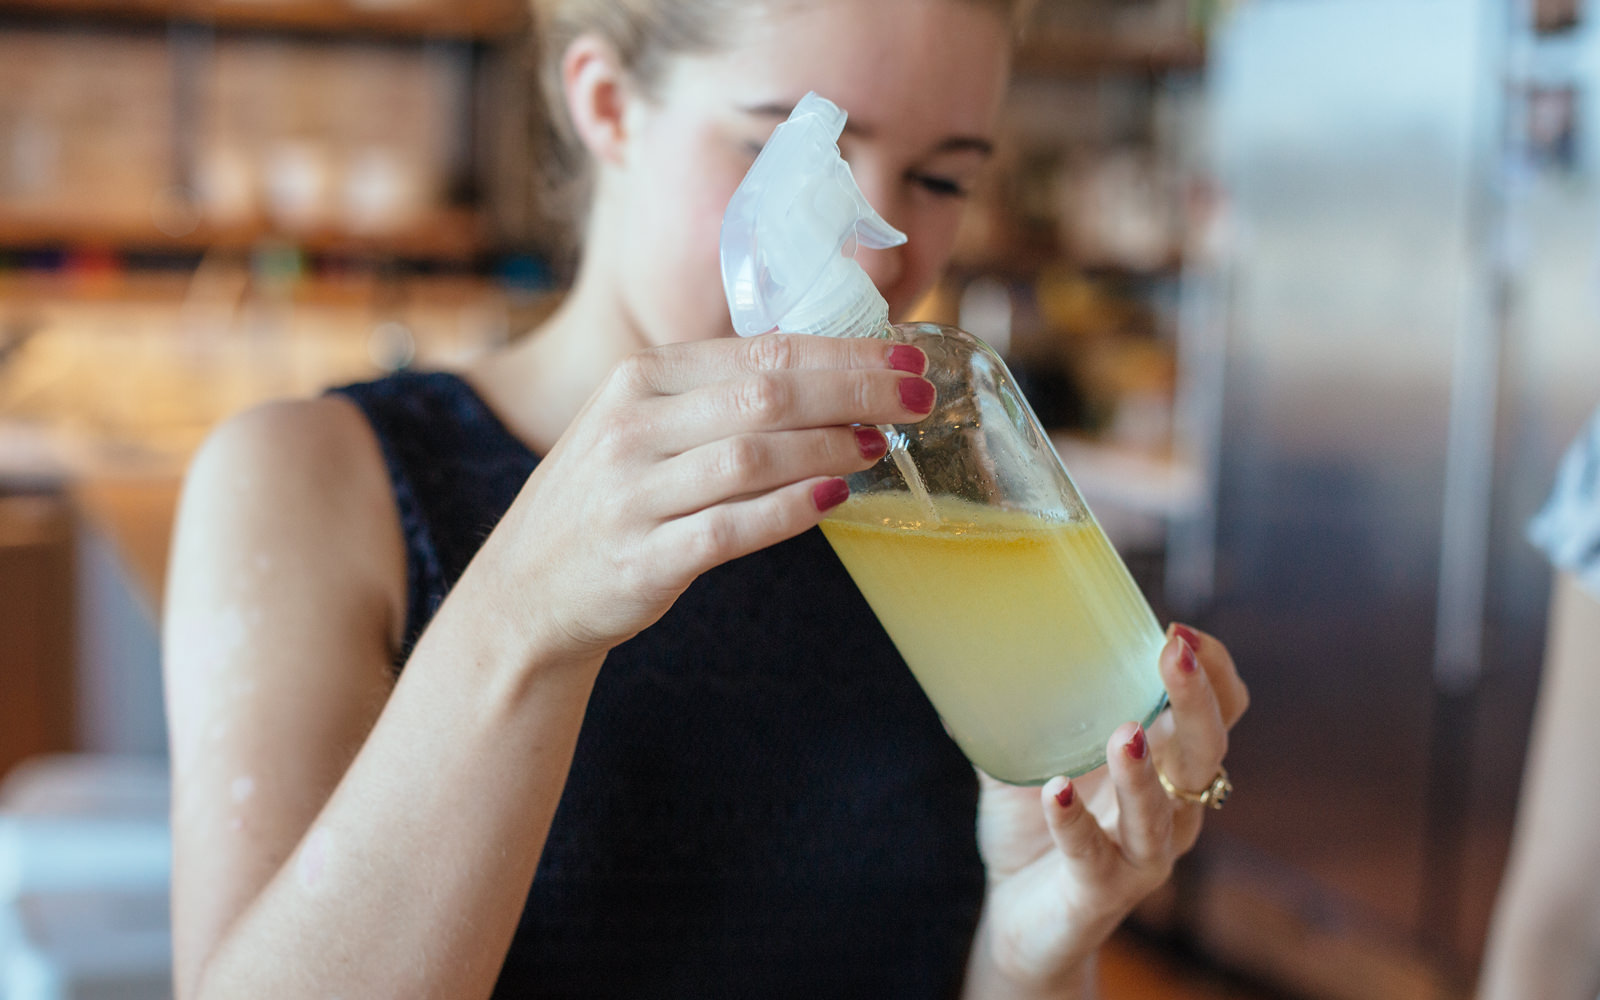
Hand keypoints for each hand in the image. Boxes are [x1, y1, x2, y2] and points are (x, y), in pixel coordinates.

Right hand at [478, 334, 933, 662]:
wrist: (524, 593)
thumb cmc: (606, 501)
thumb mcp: (641, 426)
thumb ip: (717, 398)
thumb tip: (834, 378)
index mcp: (639, 379)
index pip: (761, 350)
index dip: (844, 351)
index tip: (906, 355)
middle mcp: (632, 426)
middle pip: (767, 394)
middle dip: (856, 390)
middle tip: (918, 396)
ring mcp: (634, 493)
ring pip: (753, 455)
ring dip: (828, 446)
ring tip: (876, 445)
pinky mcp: (644, 558)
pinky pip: (731, 528)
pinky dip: (789, 510)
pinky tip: (833, 497)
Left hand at [968, 626, 1248, 993]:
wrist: (1021, 918)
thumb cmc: (1039, 828)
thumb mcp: (1027, 757)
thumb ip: (1012, 711)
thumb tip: (970, 650)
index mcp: (1164, 762)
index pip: (1220, 711)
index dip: (1213, 672)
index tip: (1178, 631)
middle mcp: (1169, 806)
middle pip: (1207, 750)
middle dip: (1196, 700)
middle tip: (1173, 653)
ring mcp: (1141, 854)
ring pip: (1161, 812)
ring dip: (1142, 771)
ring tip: (1124, 732)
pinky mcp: (1102, 891)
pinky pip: (1095, 856)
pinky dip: (1074, 823)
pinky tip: (1054, 793)